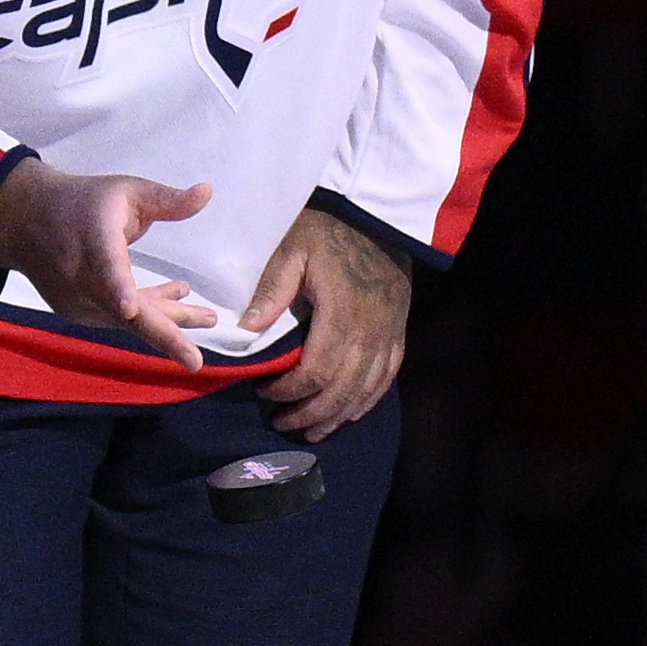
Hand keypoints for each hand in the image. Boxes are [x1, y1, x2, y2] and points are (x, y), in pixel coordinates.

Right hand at [0, 157, 222, 364]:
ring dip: (167, 319)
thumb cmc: (83, 202)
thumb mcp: (127, 191)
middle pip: (123, 312)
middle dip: (162, 336)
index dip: (118, 289)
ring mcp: (76, 299)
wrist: (24, 219)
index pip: (105, 267)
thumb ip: (167, 199)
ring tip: (208, 316)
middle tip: (194, 361)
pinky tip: (177, 297)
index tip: (129, 309)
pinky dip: (147, 312)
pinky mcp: (76, 311)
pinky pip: (117, 317)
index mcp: (93, 240)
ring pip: (127, 320)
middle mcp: (80, 276)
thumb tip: (208, 192)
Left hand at [236, 204, 419, 441]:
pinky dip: (369, 399)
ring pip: (366, 389)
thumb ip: (272, 290)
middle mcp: (370, 330)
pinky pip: (388, 375)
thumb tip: (247, 328)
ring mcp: (388, 332)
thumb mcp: (293, 249)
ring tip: (314, 432)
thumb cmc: (329, 228)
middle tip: (284, 423)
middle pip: (342, 389)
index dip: (290, 390)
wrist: (378, 213)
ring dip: (339, 415)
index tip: (266, 393)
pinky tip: (352, 412)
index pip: (316, 371)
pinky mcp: (399, 329)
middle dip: (311, 413)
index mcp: (342, 313)